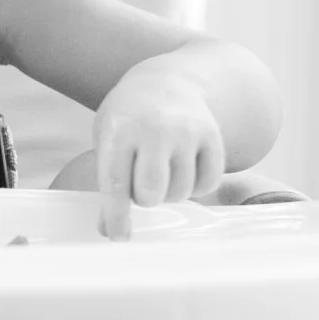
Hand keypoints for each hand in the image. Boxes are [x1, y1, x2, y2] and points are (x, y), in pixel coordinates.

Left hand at [91, 66, 225, 237]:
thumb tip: (111, 230)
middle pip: (152, 192)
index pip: (116, 184)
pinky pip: (208, 182)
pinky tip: (183, 172)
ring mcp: (187, 132)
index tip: (118, 238)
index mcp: (119, 131)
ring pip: (181, 191)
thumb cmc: (128, 118)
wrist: (164, 82)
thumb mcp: (106, 139)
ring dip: (169, 193)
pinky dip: (195, 187)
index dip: (116, 216)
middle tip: (140, 185)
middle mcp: (155, 130)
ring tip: (161, 173)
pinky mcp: (212, 136)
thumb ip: (108, 181)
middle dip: (145, 199)